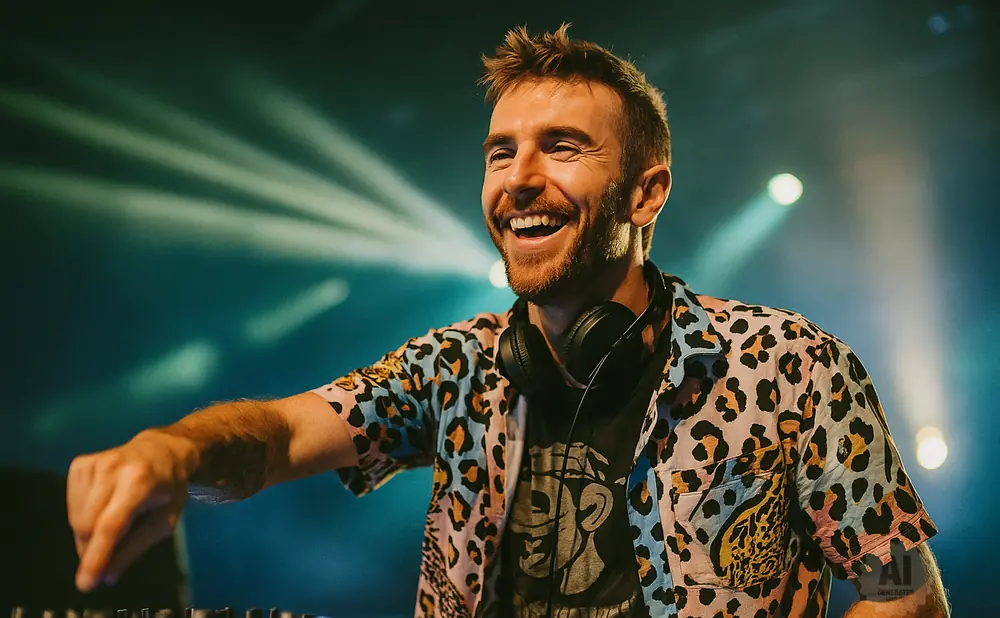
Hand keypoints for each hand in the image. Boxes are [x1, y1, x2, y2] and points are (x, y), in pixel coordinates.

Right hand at [66, 430, 193, 590]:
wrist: (161, 450)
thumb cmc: (168, 488)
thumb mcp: (164, 521)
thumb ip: (135, 548)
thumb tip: (107, 576)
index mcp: (139, 481)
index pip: (110, 526)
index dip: (96, 557)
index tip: (87, 583)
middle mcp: (112, 468)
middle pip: (87, 525)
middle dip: (94, 549)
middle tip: (111, 552)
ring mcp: (93, 463)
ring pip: (75, 518)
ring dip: (89, 534)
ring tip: (115, 522)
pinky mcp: (80, 464)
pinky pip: (71, 504)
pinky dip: (82, 515)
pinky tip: (103, 506)